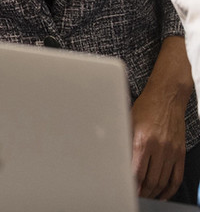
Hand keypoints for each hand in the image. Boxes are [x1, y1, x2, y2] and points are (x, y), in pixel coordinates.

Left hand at [131, 84, 185, 198]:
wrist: (167, 98)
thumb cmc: (145, 108)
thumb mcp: (128, 122)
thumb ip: (124, 141)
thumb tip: (115, 158)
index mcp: (141, 141)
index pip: (136, 172)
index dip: (130, 186)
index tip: (125, 190)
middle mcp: (158, 148)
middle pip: (150, 181)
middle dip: (141, 192)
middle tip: (134, 196)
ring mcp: (171, 152)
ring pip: (163, 181)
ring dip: (153, 193)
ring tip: (145, 196)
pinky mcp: (180, 153)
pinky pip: (176, 177)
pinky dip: (170, 189)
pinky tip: (162, 194)